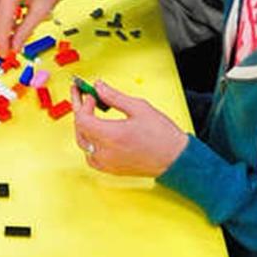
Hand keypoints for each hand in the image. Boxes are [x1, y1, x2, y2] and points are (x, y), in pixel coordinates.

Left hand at [72, 80, 186, 176]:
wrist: (175, 159)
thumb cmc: (162, 136)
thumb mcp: (139, 108)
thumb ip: (114, 97)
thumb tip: (99, 87)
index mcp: (111, 136)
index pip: (82, 119)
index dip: (83, 104)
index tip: (90, 95)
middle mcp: (105, 152)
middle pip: (80, 130)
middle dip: (81, 111)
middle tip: (84, 97)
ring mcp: (107, 163)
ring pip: (83, 143)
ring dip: (84, 127)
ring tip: (89, 112)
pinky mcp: (111, 169)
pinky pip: (91, 155)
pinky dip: (90, 142)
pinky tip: (95, 132)